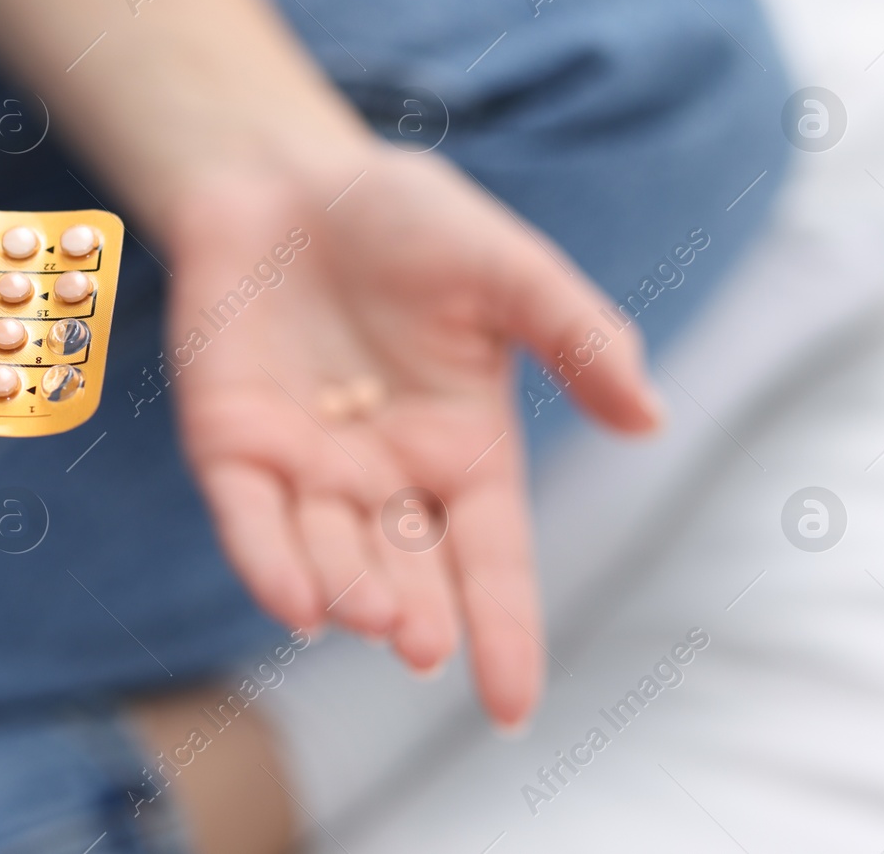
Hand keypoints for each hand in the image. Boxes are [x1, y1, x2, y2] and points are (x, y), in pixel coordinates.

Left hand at [168, 146, 662, 724]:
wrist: (288, 175)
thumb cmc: (405, 220)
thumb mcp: (507, 270)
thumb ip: (577, 336)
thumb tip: (651, 420)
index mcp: (462, 451)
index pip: (492, 561)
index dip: (506, 631)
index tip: (512, 708)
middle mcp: (386, 478)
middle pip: (409, 572)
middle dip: (417, 616)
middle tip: (423, 645)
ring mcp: (307, 468)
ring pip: (329, 556)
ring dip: (347, 591)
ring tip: (372, 615)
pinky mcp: (232, 446)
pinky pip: (249, 518)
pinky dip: (268, 560)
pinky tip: (293, 600)